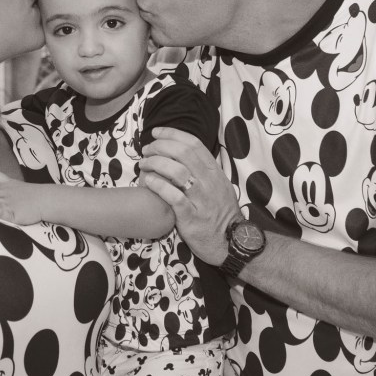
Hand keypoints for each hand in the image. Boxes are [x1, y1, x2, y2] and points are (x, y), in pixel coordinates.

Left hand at [139, 127, 240, 265]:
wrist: (232, 243)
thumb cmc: (220, 214)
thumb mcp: (219, 186)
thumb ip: (204, 170)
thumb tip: (185, 153)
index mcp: (214, 172)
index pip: (193, 144)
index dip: (172, 134)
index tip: (156, 132)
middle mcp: (209, 182)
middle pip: (183, 153)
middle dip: (160, 146)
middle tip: (146, 150)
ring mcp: (201, 200)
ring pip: (177, 172)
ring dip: (156, 164)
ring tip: (143, 165)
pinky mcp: (191, 217)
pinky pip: (174, 197)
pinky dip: (158, 186)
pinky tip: (148, 182)